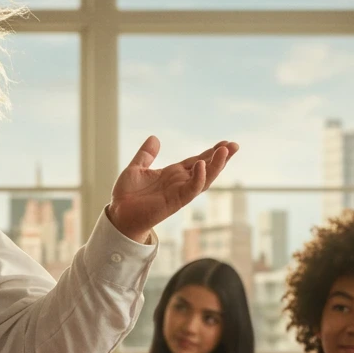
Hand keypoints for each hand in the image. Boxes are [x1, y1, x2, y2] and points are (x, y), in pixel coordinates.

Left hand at [107, 137, 238, 242]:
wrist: (119, 214)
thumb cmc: (127, 195)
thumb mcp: (135, 169)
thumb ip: (146, 155)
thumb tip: (154, 138)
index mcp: (172, 174)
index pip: (197, 161)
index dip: (210, 152)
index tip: (225, 143)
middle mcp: (179, 182)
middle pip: (206, 168)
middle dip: (221, 157)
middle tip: (234, 145)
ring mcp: (179, 192)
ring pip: (204, 178)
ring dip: (216, 166)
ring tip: (225, 151)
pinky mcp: (175, 201)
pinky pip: (191, 189)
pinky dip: (198, 178)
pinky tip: (201, 165)